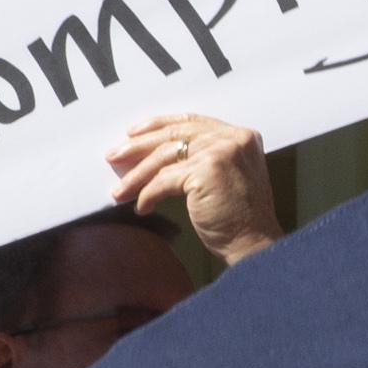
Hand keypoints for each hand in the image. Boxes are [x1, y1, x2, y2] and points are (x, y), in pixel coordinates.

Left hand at [106, 116, 281, 263]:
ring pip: (166, 156)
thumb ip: (201, 157)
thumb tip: (153, 154)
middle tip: (114, 156)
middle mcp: (233, 139)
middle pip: (175, 135)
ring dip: (137, 175)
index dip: (159, 125)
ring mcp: (222, 152)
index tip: (133, 133)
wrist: (254, 245)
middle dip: (138, 146)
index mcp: (240, 136)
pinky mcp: (207, 171)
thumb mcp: (224, 176)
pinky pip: (165, 180)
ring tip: (120, 191)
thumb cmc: (239, 219)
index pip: (191, 121)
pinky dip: (148, 194)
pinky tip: (142, 207)